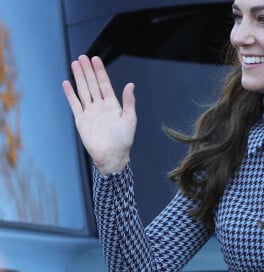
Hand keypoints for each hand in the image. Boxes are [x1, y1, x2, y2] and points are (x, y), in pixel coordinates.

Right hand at [62, 55, 135, 174]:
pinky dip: (70, 94)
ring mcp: (90, 112)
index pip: (104, 84)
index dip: (100, 72)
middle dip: (88, 71)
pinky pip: (74, 104)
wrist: (111, 156)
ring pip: (83, 91)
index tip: (96, 60)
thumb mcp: (130, 120)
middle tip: (83, 57)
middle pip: (92, 85)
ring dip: (79, 78)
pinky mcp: (81, 120)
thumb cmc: (123, 141)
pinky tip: (67, 83)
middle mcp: (100, 107)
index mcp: (113, 106)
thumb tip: (131, 85)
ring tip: (75, 64)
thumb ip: (129, 102)